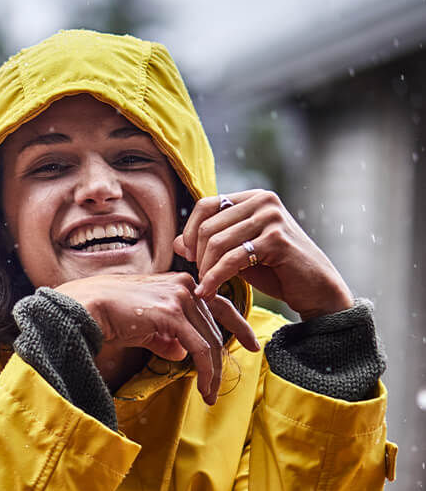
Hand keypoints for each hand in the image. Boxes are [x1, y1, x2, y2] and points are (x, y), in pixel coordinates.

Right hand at [56, 272, 259, 404]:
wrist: (88, 307)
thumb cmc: (110, 313)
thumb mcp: (145, 325)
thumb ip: (165, 337)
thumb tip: (180, 354)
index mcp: (181, 283)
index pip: (219, 304)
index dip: (238, 325)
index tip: (252, 343)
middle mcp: (186, 286)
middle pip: (216, 327)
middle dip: (221, 360)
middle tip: (219, 386)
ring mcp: (180, 297)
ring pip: (210, 340)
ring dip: (212, 372)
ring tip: (209, 394)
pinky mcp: (172, 314)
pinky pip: (199, 348)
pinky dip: (205, 370)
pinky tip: (204, 387)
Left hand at [174, 190, 353, 319]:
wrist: (315, 289)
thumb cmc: (276, 271)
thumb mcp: (237, 254)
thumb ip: (210, 246)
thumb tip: (175, 242)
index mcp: (253, 197)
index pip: (205, 205)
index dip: (190, 233)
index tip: (188, 258)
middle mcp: (263, 201)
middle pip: (207, 226)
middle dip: (197, 257)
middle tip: (199, 279)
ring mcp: (271, 217)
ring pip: (216, 243)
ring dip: (205, 270)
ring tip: (204, 288)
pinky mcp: (276, 239)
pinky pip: (231, 260)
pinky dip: (214, 278)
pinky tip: (207, 293)